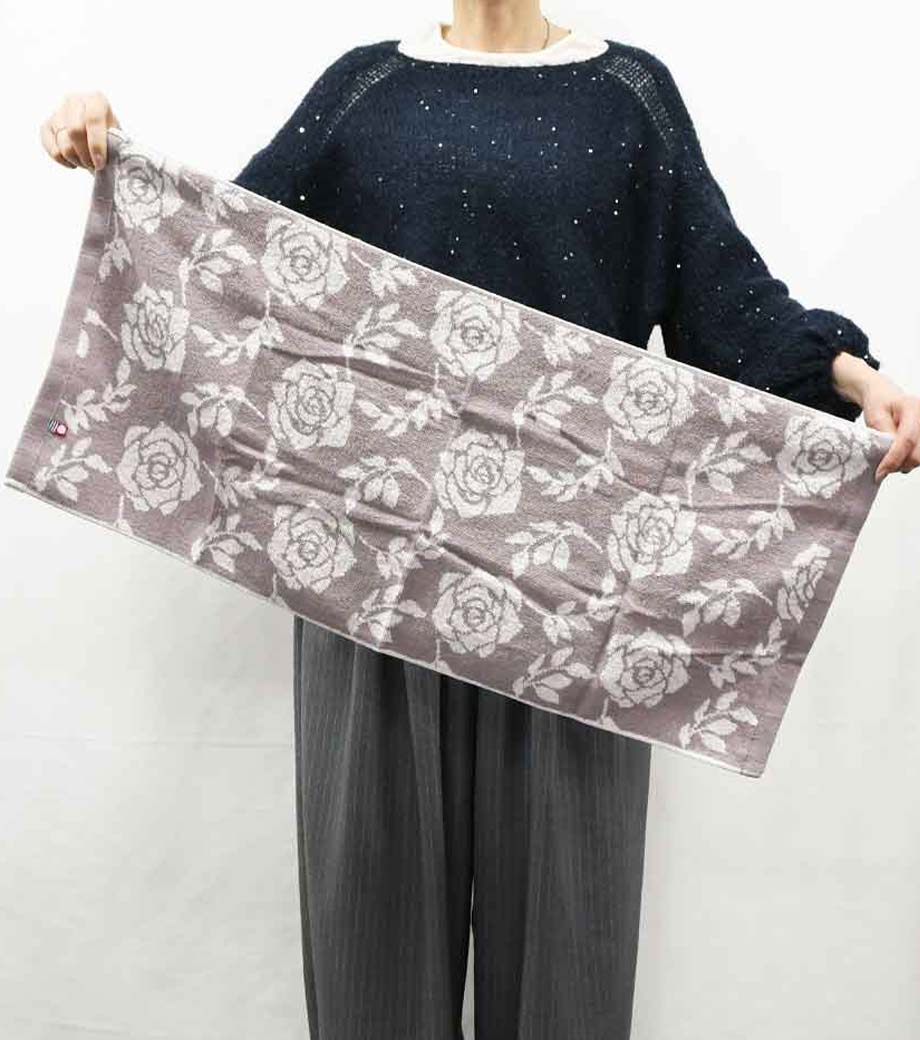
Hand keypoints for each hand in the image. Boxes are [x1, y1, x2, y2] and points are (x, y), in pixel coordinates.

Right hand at [39, 91, 119, 171]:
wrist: (100, 140)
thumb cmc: (113, 139)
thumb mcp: (119, 138)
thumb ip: (115, 143)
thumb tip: (112, 153)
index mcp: (96, 100)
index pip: (92, 119)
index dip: (96, 144)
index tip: (100, 163)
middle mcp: (75, 100)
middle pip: (75, 131)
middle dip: (85, 155)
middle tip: (94, 165)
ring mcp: (58, 111)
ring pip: (63, 143)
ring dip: (76, 160)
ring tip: (86, 162)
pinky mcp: (47, 126)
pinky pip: (52, 149)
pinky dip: (63, 161)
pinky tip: (74, 161)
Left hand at [832, 353, 919, 482]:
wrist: (885, 397)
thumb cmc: (879, 404)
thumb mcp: (875, 416)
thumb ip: (883, 434)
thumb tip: (889, 455)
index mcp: (913, 407)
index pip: (907, 440)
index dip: (893, 459)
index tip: (880, 472)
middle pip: (917, 453)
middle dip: (899, 464)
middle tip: (882, 467)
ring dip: (904, 464)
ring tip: (890, 457)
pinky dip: (908, 460)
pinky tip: (899, 455)